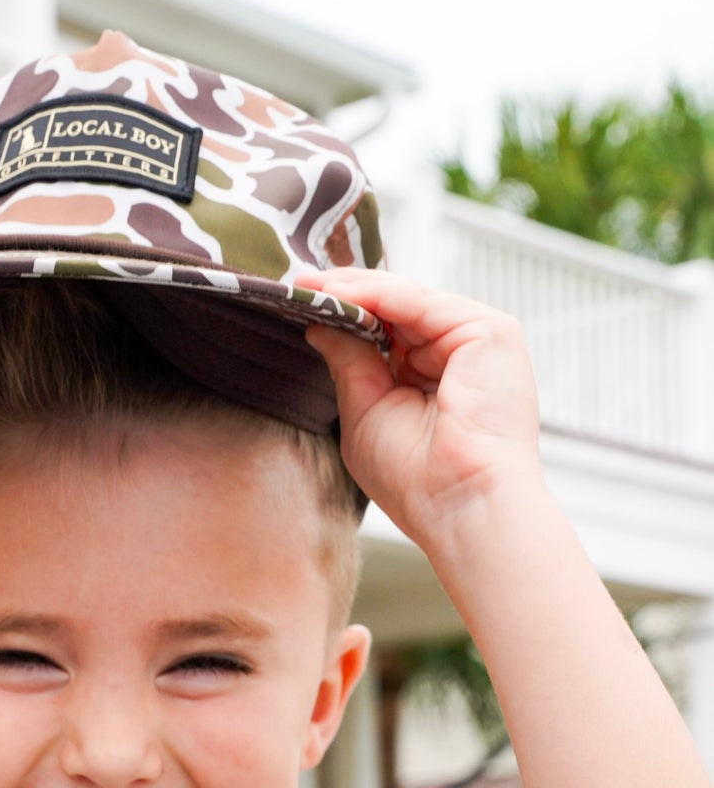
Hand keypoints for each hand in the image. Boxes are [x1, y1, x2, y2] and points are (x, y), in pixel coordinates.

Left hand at [297, 269, 545, 546]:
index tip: (300, 302)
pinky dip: (376, 295)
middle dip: (346, 294)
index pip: (389, 332)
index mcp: (436, 378)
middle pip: (397, 309)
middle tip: (298, 283)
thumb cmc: (418, 480)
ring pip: (406, 300)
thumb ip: (349, 364)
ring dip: (354, 289)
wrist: (459, 504)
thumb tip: (319, 323)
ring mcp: (479, 340)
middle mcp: (461, 355)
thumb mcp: (366, 413)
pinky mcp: (490, 331)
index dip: (346, 316)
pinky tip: (338, 293)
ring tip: (309, 284)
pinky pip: (420, 302)